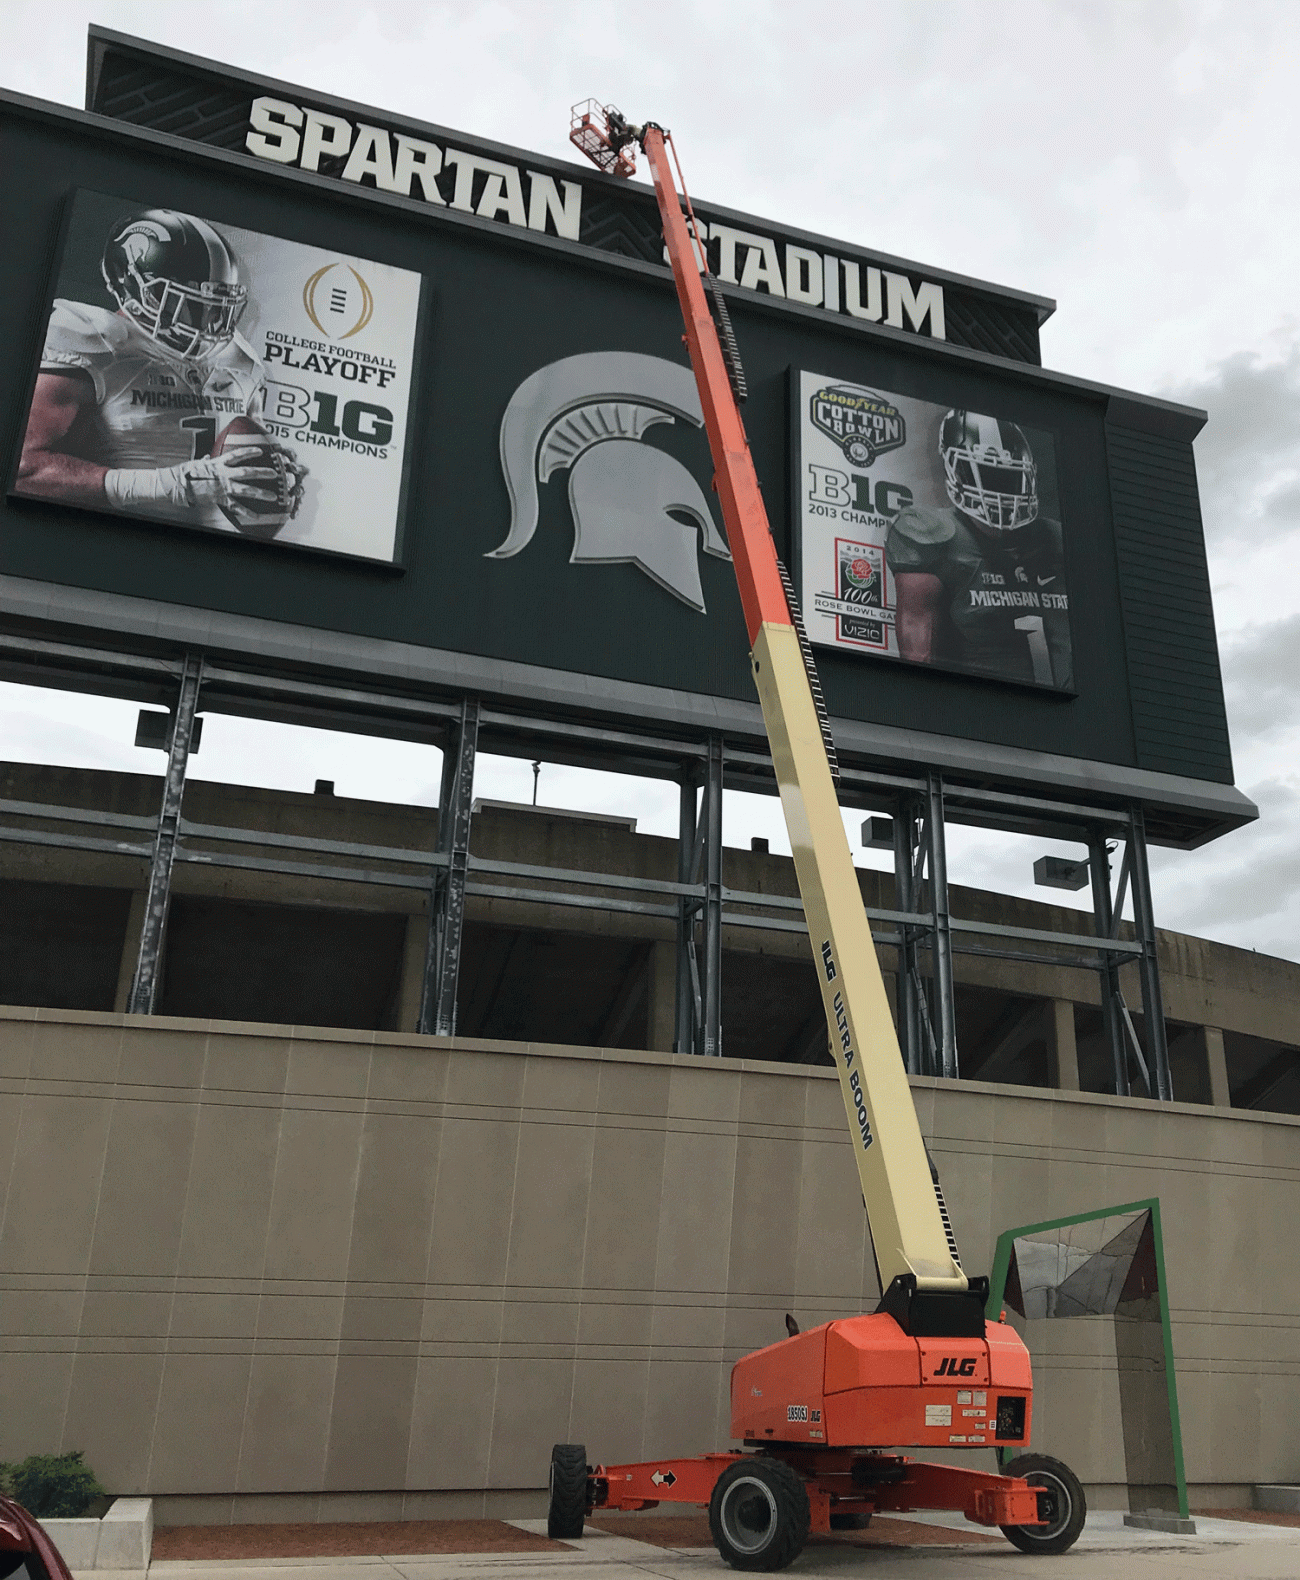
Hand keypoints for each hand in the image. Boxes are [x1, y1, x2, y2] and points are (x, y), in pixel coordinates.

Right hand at [105, 442, 306, 529]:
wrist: (177, 485)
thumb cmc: (186, 473)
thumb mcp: (198, 462)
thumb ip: (208, 459)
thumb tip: (210, 456)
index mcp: (219, 463)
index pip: (237, 455)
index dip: (249, 451)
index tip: (261, 449)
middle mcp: (223, 474)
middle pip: (247, 472)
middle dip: (262, 472)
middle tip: (276, 473)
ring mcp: (223, 487)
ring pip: (245, 490)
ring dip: (261, 493)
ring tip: (274, 497)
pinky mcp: (220, 499)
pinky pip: (236, 507)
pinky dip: (247, 512)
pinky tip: (258, 517)